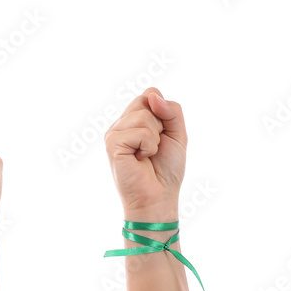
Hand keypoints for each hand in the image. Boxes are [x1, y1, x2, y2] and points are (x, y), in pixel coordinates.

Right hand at [104, 87, 186, 221]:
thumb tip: (153, 97)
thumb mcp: (177, 134)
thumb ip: (172, 110)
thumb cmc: (166, 170)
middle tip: (154, 147)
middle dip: (160, 124)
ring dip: (155, 138)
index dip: (163, 111)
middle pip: (146, 100)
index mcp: (133, 120)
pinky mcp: (112, 144)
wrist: (159, 197)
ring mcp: (114, 133)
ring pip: (143, 116)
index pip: (150, 94)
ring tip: (147, 155)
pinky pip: (139, 132)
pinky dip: (148, 146)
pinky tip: (140, 159)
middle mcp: (121, 124)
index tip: (163, 134)